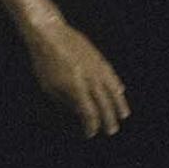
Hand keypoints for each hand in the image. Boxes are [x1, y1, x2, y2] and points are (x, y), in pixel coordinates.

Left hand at [24, 20, 129, 136]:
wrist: (49, 33)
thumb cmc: (45, 62)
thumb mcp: (49, 86)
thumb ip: (66, 101)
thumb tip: (79, 113)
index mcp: (75, 87)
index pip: (88, 112)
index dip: (90, 125)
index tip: (90, 134)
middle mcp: (89, 78)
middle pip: (103, 103)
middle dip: (108, 119)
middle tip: (112, 131)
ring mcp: (95, 67)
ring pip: (112, 89)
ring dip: (119, 104)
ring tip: (124, 115)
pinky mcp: (97, 57)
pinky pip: (110, 74)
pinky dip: (116, 84)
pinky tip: (119, 91)